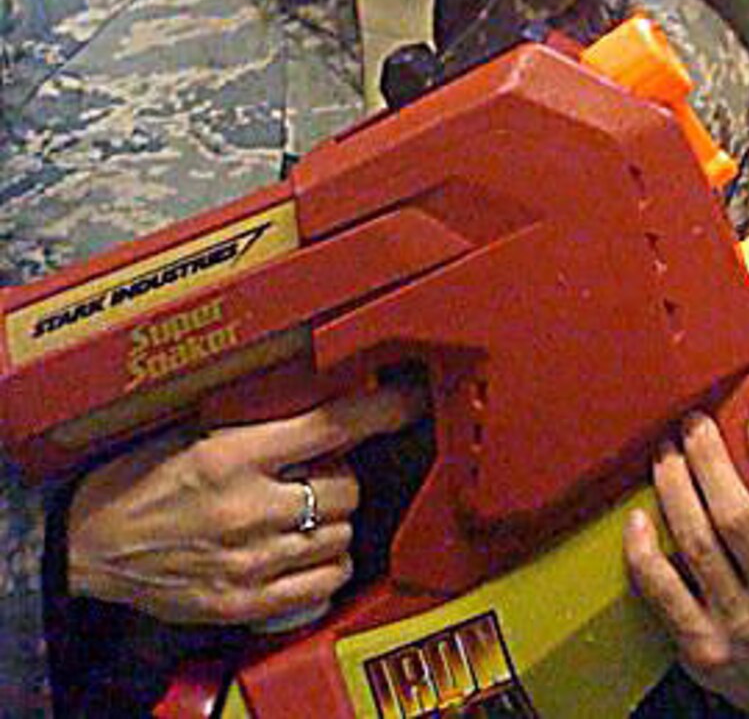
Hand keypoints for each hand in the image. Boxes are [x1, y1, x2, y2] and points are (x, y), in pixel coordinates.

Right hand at [66, 382, 426, 625]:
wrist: (85, 545)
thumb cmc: (136, 483)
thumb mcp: (199, 433)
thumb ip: (264, 427)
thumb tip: (330, 411)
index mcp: (232, 456)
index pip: (333, 426)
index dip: (383, 410)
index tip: (409, 401)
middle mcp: (246, 508)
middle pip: (347, 488)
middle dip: (340, 478)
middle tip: (315, 476)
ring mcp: (247, 561)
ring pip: (340, 536)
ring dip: (332, 523)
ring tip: (302, 515)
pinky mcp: (243, 602)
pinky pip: (322, 583)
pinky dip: (325, 566)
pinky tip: (306, 552)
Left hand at [625, 410, 748, 711]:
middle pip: (739, 520)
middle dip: (710, 462)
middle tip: (694, 424)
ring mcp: (739, 624)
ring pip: (697, 544)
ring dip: (675, 489)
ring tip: (666, 454)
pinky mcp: (699, 643)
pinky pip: (662, 590)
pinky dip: (644, 550)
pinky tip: (637, 517)